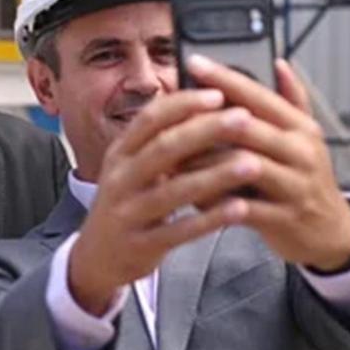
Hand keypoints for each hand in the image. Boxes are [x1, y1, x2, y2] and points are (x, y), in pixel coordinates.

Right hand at [68, 88, 261, 313]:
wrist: (97, 256)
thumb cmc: (128, 202)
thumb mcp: (131, 166)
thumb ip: (159, 139)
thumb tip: (201, 101)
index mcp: (120, 153)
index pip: (150, 119)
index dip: (184, 104)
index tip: (219, 94)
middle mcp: (120, 179)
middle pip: (163, 149)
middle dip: (206, 131)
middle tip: (243, 119)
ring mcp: (128, 213)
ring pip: (173, 191)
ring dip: (215, 176)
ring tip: (252, 163)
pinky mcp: (141, 244)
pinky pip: (179, 231)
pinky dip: (210, 219)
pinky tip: (239, 209)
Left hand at [184, 55, 349, 269]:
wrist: (331, 232)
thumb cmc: (306, 179)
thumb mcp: (306, 137)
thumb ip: (292, 100)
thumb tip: (279, 63)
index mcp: (301, 127)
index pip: (259, 96)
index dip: (225, 79)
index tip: (194, 64)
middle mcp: (300, 152)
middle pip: (246, 127)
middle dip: (205, 121)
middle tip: (170, 119)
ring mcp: (294, 186)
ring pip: (241, 166)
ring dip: (203, 163)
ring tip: (173, 161)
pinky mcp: (283, 218)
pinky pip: (242, 207)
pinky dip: (214, 202)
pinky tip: (192, 198)